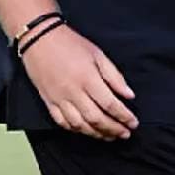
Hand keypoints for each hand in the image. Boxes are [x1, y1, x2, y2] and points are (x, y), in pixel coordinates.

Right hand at [20, 23, 138, 139]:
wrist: (41, 39)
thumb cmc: (70, 43)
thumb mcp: (97, 54)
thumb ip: (114, 76)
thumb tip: (129, 95)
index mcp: (88, 78)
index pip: (109, 104)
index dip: (123, 116)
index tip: (133, 122)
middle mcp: (73, 92)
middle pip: (96, 118)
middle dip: (113, 129)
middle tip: (125, 134)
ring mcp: (59, 99)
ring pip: (80, 125)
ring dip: (97, 134)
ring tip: (109, 136)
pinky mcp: (48, 102)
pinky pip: (63, 123)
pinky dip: (76, 130)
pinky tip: (86, 130)